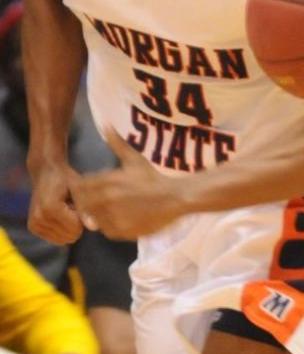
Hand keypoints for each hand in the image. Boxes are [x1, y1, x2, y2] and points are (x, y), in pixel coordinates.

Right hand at [28, 159, 83, 244]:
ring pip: (64, 239)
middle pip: (71, 235)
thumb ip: (87, 209)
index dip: (82, 217)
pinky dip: (62, 230)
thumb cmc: (67, 180)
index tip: (77, 203)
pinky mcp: (33, 227)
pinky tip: (60, 216)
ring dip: (69, 227)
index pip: (76, 227)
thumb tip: (94, 228)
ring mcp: (34, 223)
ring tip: (65, 210)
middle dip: (77, 223)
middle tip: (71, 207)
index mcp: (50, 207)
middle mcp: (39, 217)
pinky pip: (57, 239)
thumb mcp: (80, 191)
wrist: (46, 173)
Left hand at [71, 131, 186, 238]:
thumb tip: (105, 123)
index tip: (91, 190)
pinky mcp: (121, 231)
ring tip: (114, 210)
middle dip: (88, 203)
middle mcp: (105, 200)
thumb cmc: (154, 178)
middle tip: (102, 202)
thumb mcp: (134, 159)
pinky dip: (110, 226)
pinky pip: (106, 231)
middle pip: (82, 204)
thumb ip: (116, 143)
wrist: (176, 198)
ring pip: (93, 219)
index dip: (81, 189)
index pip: (78, 187)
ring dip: (99, 216)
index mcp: (106, 181)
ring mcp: (113, 217)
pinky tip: (123, 219)